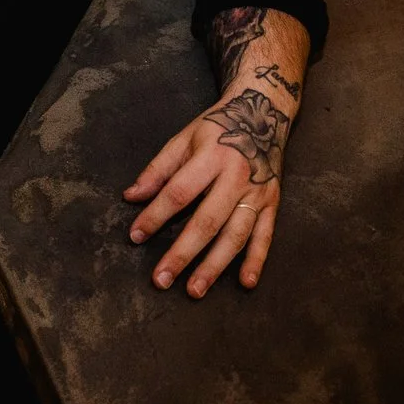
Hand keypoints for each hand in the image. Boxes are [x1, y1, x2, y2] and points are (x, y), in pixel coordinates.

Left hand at [121, 9, 306, 295]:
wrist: (264, 114)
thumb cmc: (217, 128)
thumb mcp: (183, 138)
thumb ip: (157, 169)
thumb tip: (131, 196)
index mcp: (211, 157)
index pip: (178, 192)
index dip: (155, 215)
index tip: (135, 236)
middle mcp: (236, 178)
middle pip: (206, 221)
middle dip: (182, 253)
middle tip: (161, 279)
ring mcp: (258, 193)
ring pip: (235, 235)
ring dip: (215, 266)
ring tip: (194, 290)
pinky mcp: (273, 204)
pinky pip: (265, 236)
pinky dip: (256, 260)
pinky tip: (245, 282)